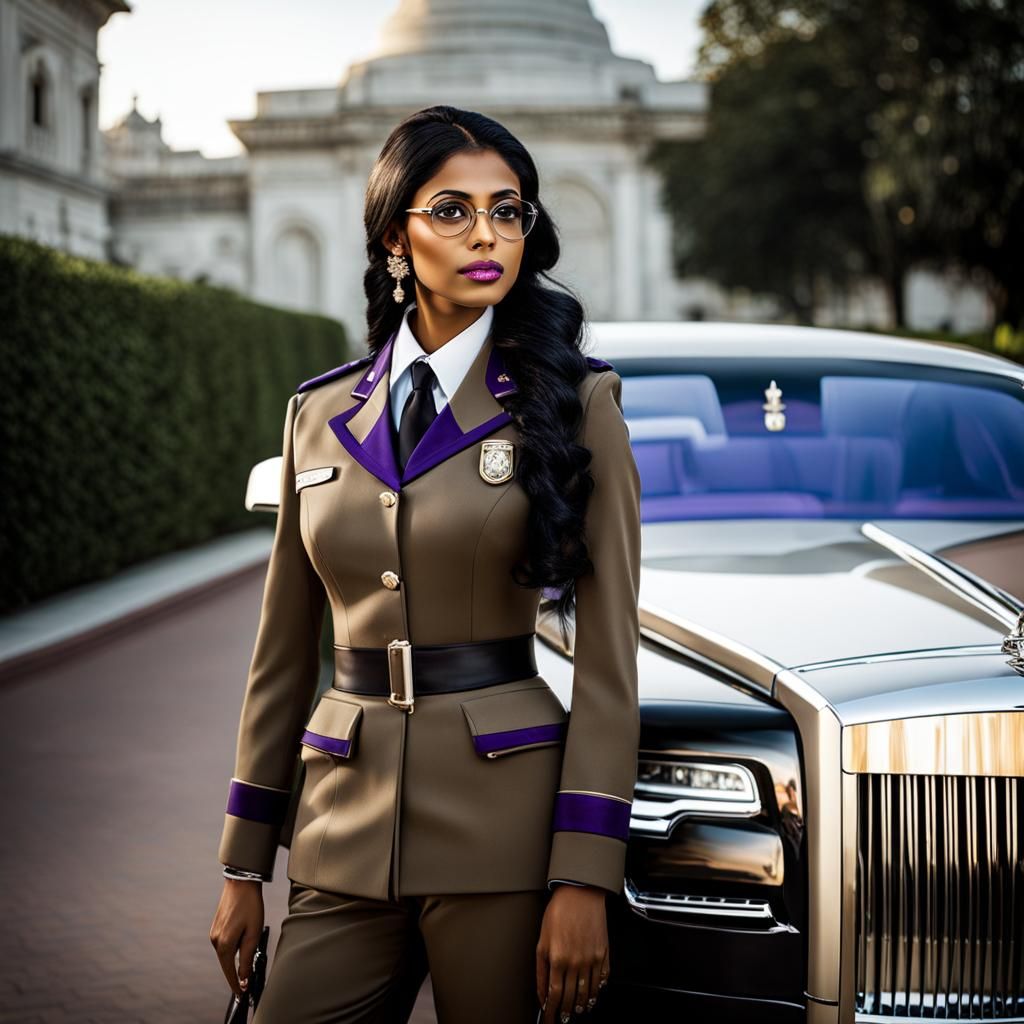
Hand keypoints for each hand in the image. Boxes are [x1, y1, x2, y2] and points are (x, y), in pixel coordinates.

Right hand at [209, 878, 264, 998]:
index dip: (236, 984)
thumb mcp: (253, 932)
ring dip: (235, 957)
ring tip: (247, 955)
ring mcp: (214, 934)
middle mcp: (215, 941)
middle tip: (246, 981)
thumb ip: (247, 957)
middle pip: (226, 964)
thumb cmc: (250, 905)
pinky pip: (224, 944)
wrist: (241, 882)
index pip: (230, 971)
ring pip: (226, 954)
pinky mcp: (215, 928)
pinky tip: (242, 941)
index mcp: (224, 944)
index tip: (242, 994)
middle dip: (236, 972)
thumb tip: (243, 977)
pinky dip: (232, 948)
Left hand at [535, 885, 608, 1021]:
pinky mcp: (604, 954)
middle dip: (565, 1012)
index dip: (551, 1011)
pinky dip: (597, 991)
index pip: (554, 996)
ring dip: (581, 1005)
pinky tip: (592, 993)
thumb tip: (541, 992)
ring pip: (587, 993)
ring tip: (576, 1010)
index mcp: (557, 959)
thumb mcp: (541, 940)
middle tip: (562, 1019)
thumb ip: (540, 970)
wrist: (581, 893)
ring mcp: (592, 959)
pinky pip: (602, 980)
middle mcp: (576, 962)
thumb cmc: (559, 912)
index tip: (548, 1019)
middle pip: (571, 998)